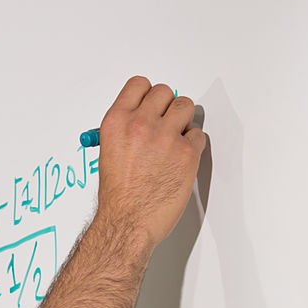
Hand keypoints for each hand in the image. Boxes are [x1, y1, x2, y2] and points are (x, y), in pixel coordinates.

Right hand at [96, 76, 207, 249]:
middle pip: (165, 92)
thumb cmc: (118, 196)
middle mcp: (140, 124)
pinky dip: (193, 144)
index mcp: (116, 122)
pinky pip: (199, 134)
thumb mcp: (108, 153)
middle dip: (167, 106)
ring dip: (183, 121)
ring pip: (185, 107)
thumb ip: (125, 131)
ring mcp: (165, 137)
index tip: (152, 104)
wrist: (127, 223)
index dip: (148, 94)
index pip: (139, 85)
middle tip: (165, 123)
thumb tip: (142, 119)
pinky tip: (181, 158)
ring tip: (175, 139)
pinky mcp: (187, 153)